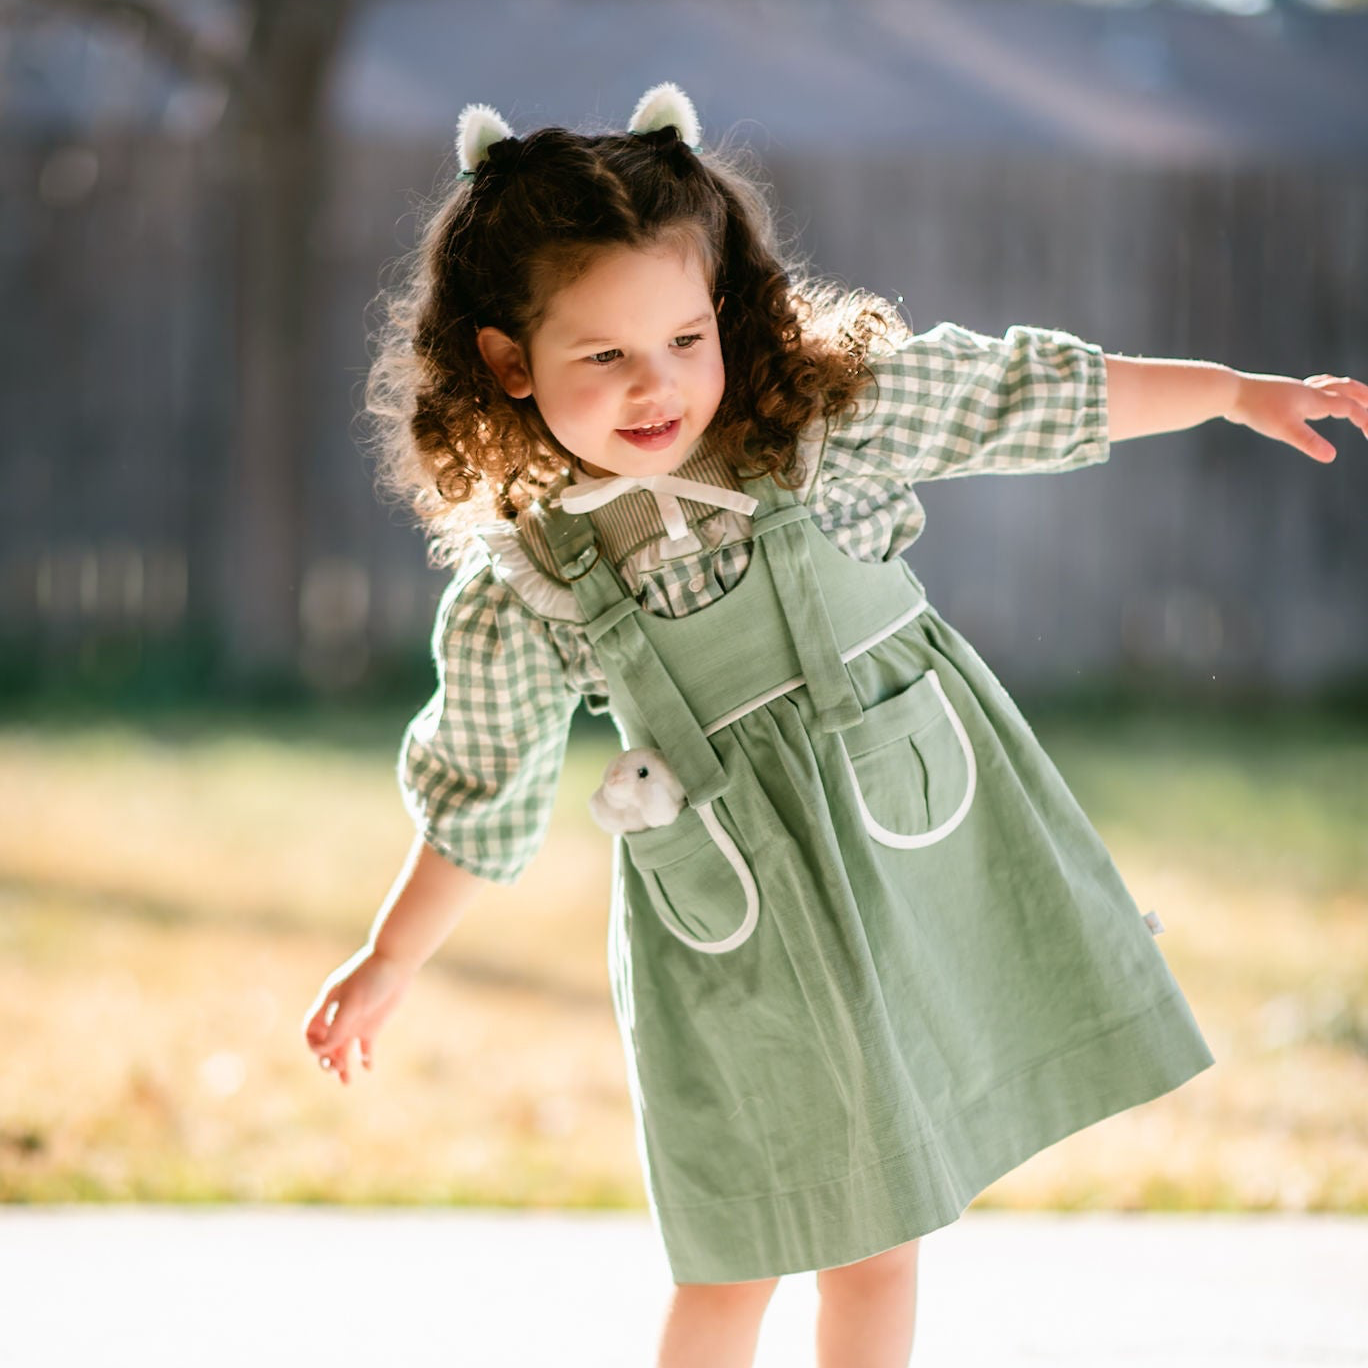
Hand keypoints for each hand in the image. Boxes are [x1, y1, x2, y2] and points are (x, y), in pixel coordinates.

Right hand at [302, 946, 415, 1084]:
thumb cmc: (371, 978)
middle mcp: (340, 1017)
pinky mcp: (373, 1025)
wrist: (396, 962)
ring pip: (344, 1050)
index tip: (325, 1051)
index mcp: (328, 1007)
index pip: (311, 1031)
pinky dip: (366, 1059)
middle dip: (327, 1060)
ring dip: (343, 1066)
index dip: (313, 1045)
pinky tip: (369, 1067)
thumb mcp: (353, 1002)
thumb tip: (322, 1051)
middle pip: (326, 1045)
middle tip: (336, 1069)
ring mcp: (356, 1022)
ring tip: (346, 1082)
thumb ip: (337, 1026)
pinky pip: (366, 1048)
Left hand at [1225, 372, 1367, 462]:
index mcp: (1316, 399)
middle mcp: (1311, 392)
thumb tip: (1332, 456)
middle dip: (1365, 398)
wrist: (1232, 393)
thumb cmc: (1257, 409)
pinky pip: (1313, 390)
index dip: (1366, 420)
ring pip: (1332, 386)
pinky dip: (1324, 392)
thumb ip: (1309, 442)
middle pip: (1348, 389)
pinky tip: (1314, 401)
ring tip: (1354, 399)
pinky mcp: (1285, 394)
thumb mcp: (1284, 429)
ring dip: (1347, 392)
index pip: (1351, 408)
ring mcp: (1297, 391)